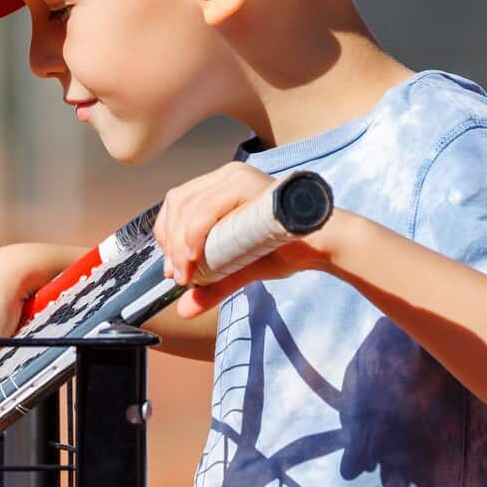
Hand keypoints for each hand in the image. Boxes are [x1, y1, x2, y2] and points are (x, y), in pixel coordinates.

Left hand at [153, 161, 344, 318]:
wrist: (320, 247)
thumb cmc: (283, 251)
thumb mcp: (237, 269)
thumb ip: (211, 285)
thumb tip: (183, 310)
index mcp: (219, 188)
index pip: (177, 204)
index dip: (166, 237)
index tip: (172, 270)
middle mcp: (225, 177)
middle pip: (177, 203)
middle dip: (170, 244)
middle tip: (178, 277)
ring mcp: (235, 177)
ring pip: (187, 206)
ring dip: (179, 245)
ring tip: (188, 274)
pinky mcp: (246, 185)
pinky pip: (207, 208)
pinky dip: (194, 234)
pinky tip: (195, 257)